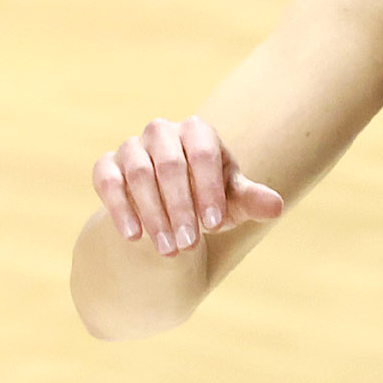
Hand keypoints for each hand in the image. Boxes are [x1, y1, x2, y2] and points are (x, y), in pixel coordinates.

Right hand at [91, 116, 284, 257]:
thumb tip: (275, 206)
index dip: (208, 189)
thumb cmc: (208, 199)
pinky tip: (133, 236)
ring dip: (153, 215)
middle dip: (180, 208)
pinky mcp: (107, 165)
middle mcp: (162, 132)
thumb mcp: (231, 202)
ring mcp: (131, 147)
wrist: (171, 206)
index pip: (202, 154)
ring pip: (138, 174)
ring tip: (169, 250)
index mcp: (197, 132)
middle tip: (189, 245)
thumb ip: (251, 200)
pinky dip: (119, 209)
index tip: (214, 225)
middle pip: (169, 165)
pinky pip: (107, 181)